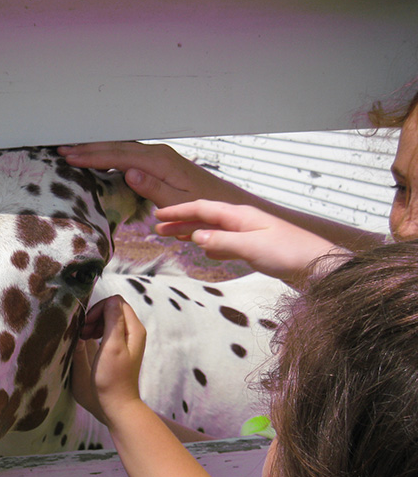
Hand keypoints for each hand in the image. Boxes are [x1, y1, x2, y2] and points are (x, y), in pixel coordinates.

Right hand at [58, 141, 251, 208]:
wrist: (230, 207)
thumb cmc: (206, 209)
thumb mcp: (178, 203)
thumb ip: (153, 187)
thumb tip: (128, 171)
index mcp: (160, 162)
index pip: (119, 156)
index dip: (92, 156)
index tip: (69, 156)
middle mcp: (159, 155)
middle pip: (117, 147)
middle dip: (89, 148)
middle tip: (62, 149)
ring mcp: (160, 158)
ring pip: (122, 149)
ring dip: (98, 150)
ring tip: (74, 151)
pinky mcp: (161, 164)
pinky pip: (129, 156)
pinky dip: (111, 156)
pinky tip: (101, 160)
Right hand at [71, 296, 145, 424]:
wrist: (117, 402)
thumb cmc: (112, 377)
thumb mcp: (111, 346)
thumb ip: (113, 321)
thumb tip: (110, 300)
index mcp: (134, 329)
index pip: (116, 302)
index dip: (99, 309)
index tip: (87, 325)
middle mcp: (134, 331)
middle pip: (113, 309)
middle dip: (95, 316)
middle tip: (82, 332)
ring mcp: (128, 340)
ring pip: (109, 319)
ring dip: (94, 324)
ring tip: (83, 337)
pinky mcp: (120, 348)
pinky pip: (108, 330)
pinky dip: (97, 332)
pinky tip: (89, 342)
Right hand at [155, 199, 348, 283]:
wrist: (319, 267)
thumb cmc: (290, 254)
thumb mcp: (252, 247)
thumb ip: (223, 241)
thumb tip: (196, 235)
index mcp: (240, 216)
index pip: (203, 209)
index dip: (179, 212)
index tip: (158, 216)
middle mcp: (242, 221)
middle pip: (205, 218)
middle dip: (181, 221)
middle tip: (157, 228)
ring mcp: (248, 234)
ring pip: (213, 230)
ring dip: (192, 232)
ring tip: (174, 236)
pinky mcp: (254, 248)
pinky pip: (224, 242)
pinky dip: (209, 244)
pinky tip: (204, 250)